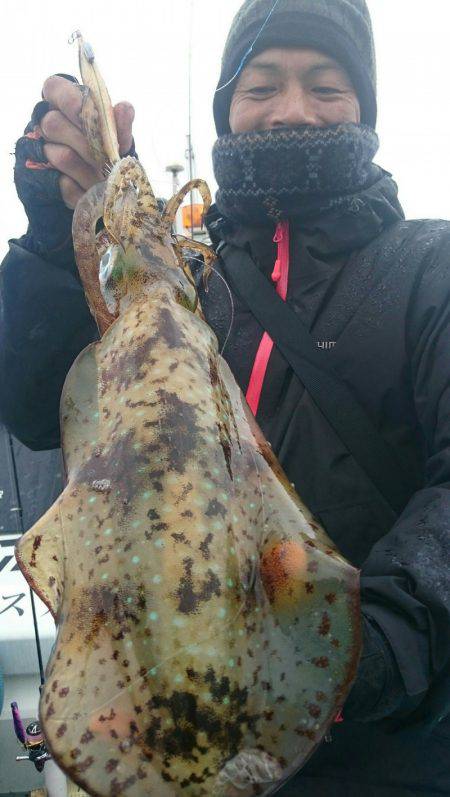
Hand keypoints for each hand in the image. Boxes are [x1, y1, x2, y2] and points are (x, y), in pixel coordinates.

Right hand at [38, 74, 134, 208]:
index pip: (54, 88)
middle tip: (108, 159)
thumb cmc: (109, 147)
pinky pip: (64, 184)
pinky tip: (95, 190)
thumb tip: (125, 108)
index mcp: (63, 100)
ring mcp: (43, 150)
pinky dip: (85, 190)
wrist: (106, 183)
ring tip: (106, 179)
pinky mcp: (46, 179)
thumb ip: (120, 124)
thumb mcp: (118, 136)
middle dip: (87, 145)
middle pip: (54, 124)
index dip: (73, 103)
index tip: (93, 119)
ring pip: (61, 156)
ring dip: (90, 171)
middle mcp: (47, 121)